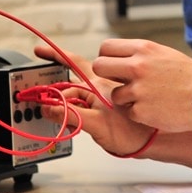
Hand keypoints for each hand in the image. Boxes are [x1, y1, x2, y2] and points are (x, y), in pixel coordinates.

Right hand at [32, 43, 156, 156]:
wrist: (151, 142)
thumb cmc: (132, 131)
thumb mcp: (96, 123)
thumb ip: (71, 115)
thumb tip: (48, 106)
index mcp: (98, 84)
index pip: (73, 64)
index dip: (55, 56)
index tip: (39, 50)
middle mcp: (98, 88)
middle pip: (69, 81)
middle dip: (54, 84)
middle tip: (40, 81)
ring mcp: (100, 99)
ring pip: (73, 97)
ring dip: (61, 105)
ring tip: (56, 115)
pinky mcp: (101, 112)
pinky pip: (78, 108)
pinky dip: (69, 114)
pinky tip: (67, 122)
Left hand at [91, 38, 191, 132]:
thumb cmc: (189, 77)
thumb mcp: (165, 54)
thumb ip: (142, 55)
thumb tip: (119, 58)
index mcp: (144, 49)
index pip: (106, 47)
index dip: (107, 57)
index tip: (113, 65)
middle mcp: (137, 67)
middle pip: (100, 67)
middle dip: (106, 75)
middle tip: (119, 82)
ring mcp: (138, 90)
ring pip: (114, 94)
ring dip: (126, 99)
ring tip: (147, 98)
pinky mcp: (140, 111)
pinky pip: (128, 112)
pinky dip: (139, 113)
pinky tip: (155, 109)